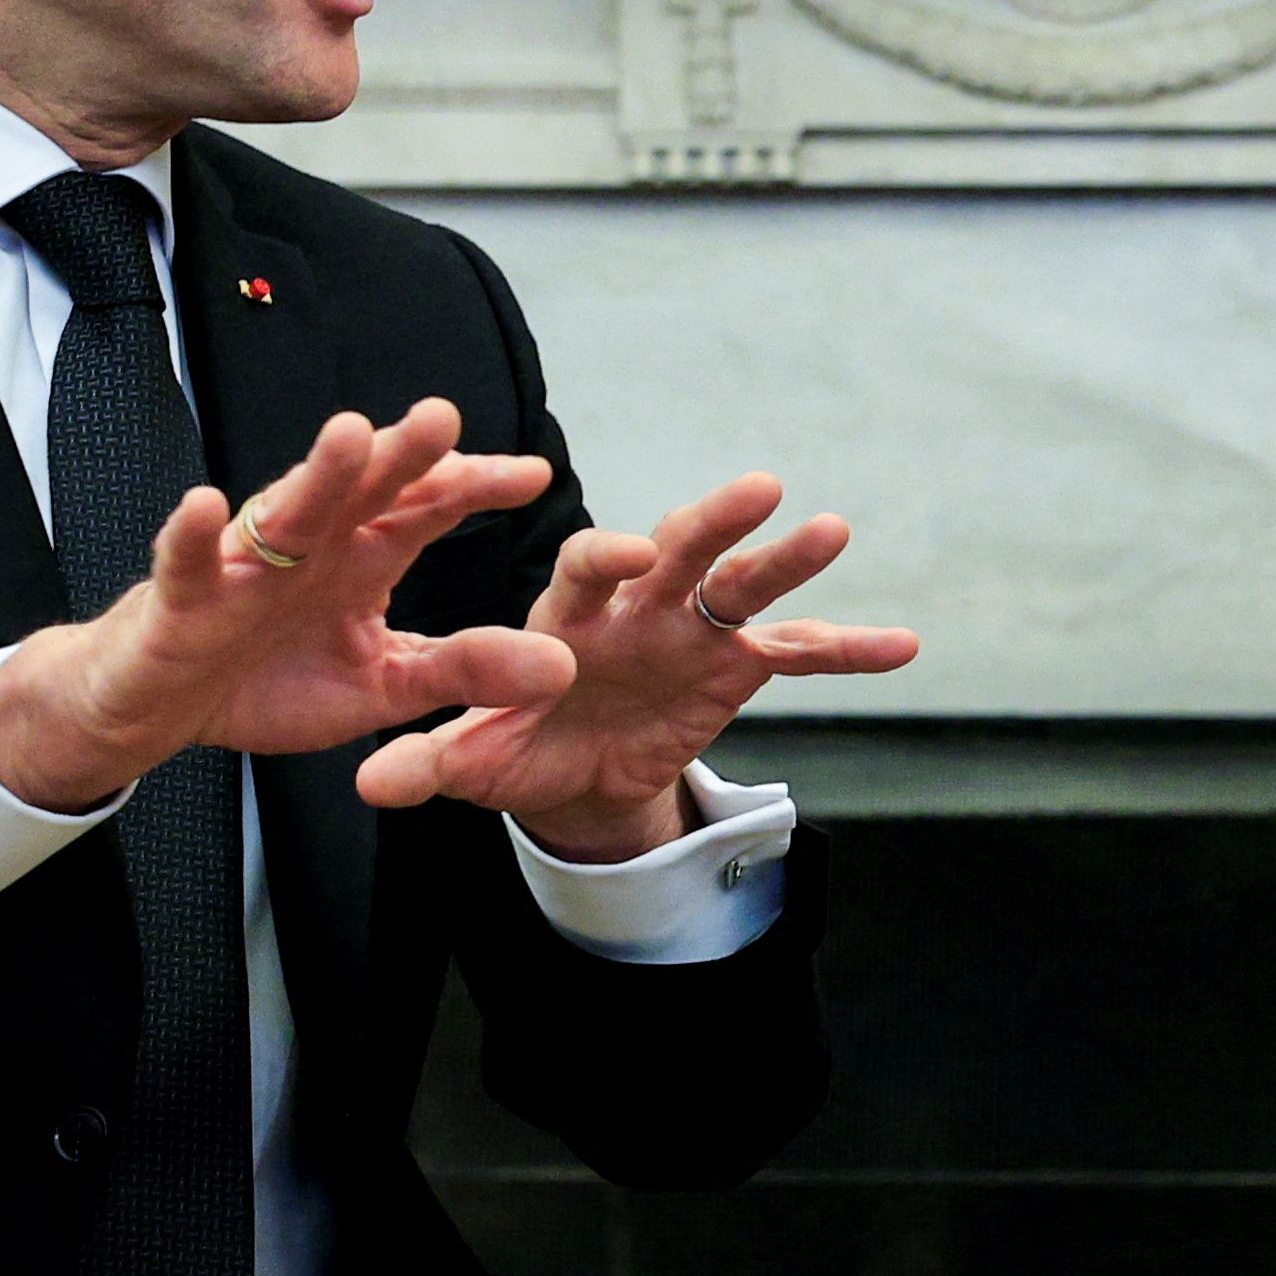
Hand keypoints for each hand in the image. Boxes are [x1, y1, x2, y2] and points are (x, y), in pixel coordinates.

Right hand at [0, 401, 563, 812]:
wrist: (166, 709)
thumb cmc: (271, 680)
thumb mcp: (387, 686)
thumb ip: (465, 671)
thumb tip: (563, 666)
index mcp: (362, 556)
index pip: (427, 505)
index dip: (474, 485)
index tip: (534, 475)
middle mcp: (311, 545)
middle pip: (363, 489)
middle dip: (401, 454)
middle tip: (443, 417)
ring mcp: (244, 566)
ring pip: (285, 510)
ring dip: (315, 474)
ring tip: (349, 436)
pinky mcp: (184, 600)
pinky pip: (186, 562)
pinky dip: (191, 536)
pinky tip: (203, 505)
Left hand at [355, 472, 918, 861]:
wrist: (569, 772)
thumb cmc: (516, 744)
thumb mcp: (475, 761)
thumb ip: (434, 762)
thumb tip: (372, 787)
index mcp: (566, 615)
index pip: (584, 569)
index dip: (603, 559)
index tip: (622, 555)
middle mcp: (634, 606)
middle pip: (675, 551)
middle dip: (712, 521)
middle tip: (758, 488)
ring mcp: (691, 630)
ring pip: (742, 585)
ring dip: (787, 559)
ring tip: (834, 529)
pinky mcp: (735, 668)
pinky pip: (797, 654)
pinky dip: (847, 647)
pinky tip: (903, 644)